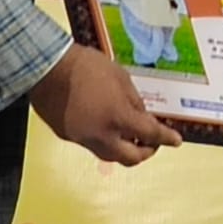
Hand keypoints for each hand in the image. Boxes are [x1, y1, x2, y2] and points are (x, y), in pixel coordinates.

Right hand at [29, 44, 182, 165]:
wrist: (46, 68)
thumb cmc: (86, 66)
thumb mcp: (119, 77)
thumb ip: (133, 101)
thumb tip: (142, 116)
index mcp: (118, 118)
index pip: (150, 135)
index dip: (166, 139)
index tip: (176, 141)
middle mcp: (102, 136)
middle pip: (131, 158)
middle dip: (145, 152)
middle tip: (151, 143)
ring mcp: (83, 139)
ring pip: (109, 156)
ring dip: (123, 150)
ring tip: (129, 137)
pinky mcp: (68, 136)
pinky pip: (91, 144)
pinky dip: (103, 139)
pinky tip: (103, 126)